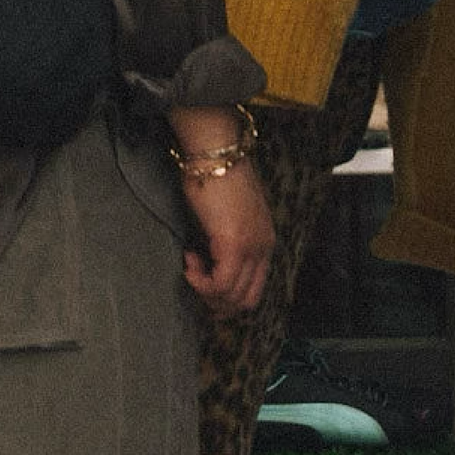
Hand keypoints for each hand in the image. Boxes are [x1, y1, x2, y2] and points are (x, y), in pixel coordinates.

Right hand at [179, 159, 274, 316]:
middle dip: (217, 301)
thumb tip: (210, 258)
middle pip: (245, 300)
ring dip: (206, 289)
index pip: (253, 289)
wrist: (215, 153)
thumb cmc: (214, 175)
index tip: (204, 279)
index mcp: (264, 241)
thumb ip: (227, 238)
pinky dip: (201, 280)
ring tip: (191, 264)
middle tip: (195, 281)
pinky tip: (190, 260)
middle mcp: (263, 248)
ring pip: (232, 296)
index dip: (227, 296)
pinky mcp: (234, 246)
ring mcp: (252, 248)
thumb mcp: (227, 214)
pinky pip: (220, 283)